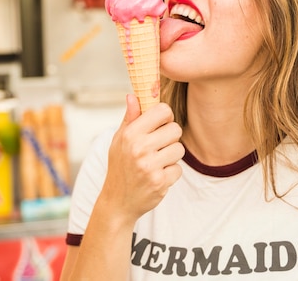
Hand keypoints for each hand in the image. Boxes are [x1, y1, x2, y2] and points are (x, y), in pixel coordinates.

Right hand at [100, 95, 184, 221]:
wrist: (117, 202)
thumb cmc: (120, 166)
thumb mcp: (119, 140)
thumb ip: (130, 118)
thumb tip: (133, 96)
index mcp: (131, 133)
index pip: (162, 110)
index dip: (165, 116)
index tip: (160, 124)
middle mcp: (140, 148)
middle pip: (175, 129)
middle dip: (170, 137)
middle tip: (159, 146)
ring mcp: (150, 166)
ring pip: (179, 149)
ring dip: (171, 156)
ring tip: (157, 162)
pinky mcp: (160, 182)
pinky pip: (178, 169)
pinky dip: (170, 173)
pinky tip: (157, 176)